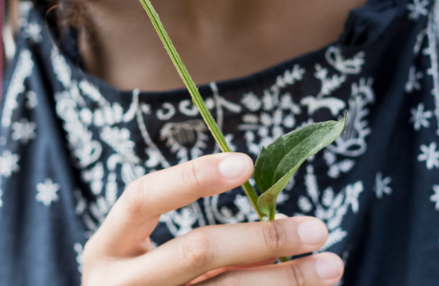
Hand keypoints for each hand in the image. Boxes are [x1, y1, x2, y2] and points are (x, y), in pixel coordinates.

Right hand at [82, 153, 343, 285]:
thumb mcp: (158, 258)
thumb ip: (202, 240)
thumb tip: (276, 208)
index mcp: (107, 249)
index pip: (143, 197)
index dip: (192, 176)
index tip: (247, 163)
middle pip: (197, 251)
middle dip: (264, 236)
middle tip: (318, 228)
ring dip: (286, 278)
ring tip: (331, 266)